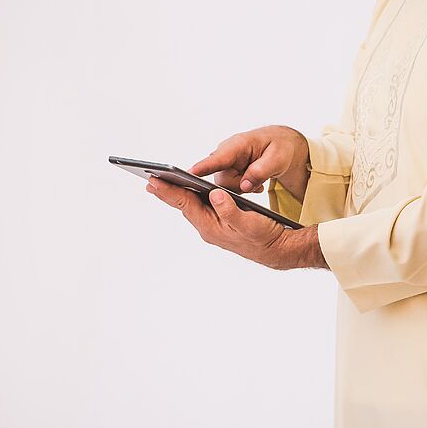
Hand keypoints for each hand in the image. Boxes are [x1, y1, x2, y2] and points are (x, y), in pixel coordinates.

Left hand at [145, 177, 326, 270]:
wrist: (276, 249)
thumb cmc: (264, 237)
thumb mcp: (249, 222)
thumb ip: (230, 209)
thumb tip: (216, 195)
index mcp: (210, 226)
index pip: (184, 204)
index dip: (168, 191)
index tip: (152, 181)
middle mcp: (208, 227)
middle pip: (183, 204)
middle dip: (166, 191)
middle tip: (149, 178)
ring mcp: (213, 226)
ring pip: (191, 206)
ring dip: (177, 193)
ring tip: (163, 181)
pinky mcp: (219, 223)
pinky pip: (200, 208)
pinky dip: (192, 197)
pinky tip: (189, 189)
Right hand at [189, 125, 309, 200]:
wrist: (280, 144)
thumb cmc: (279, 147)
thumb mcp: (278, 159)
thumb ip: (261, 171)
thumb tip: (244, 186)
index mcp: (237, 144)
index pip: (217, 158)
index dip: (202, 167)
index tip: (188, 174)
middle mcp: (225, 153)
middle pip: (221, 180)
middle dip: (239, 185)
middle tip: (258, 181)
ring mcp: (224, 163)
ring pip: (225, 187)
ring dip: (243, 187)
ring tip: (258, 180)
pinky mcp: (225, 171)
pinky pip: (229, 187)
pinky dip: (243, 187)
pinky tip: (255, 182)